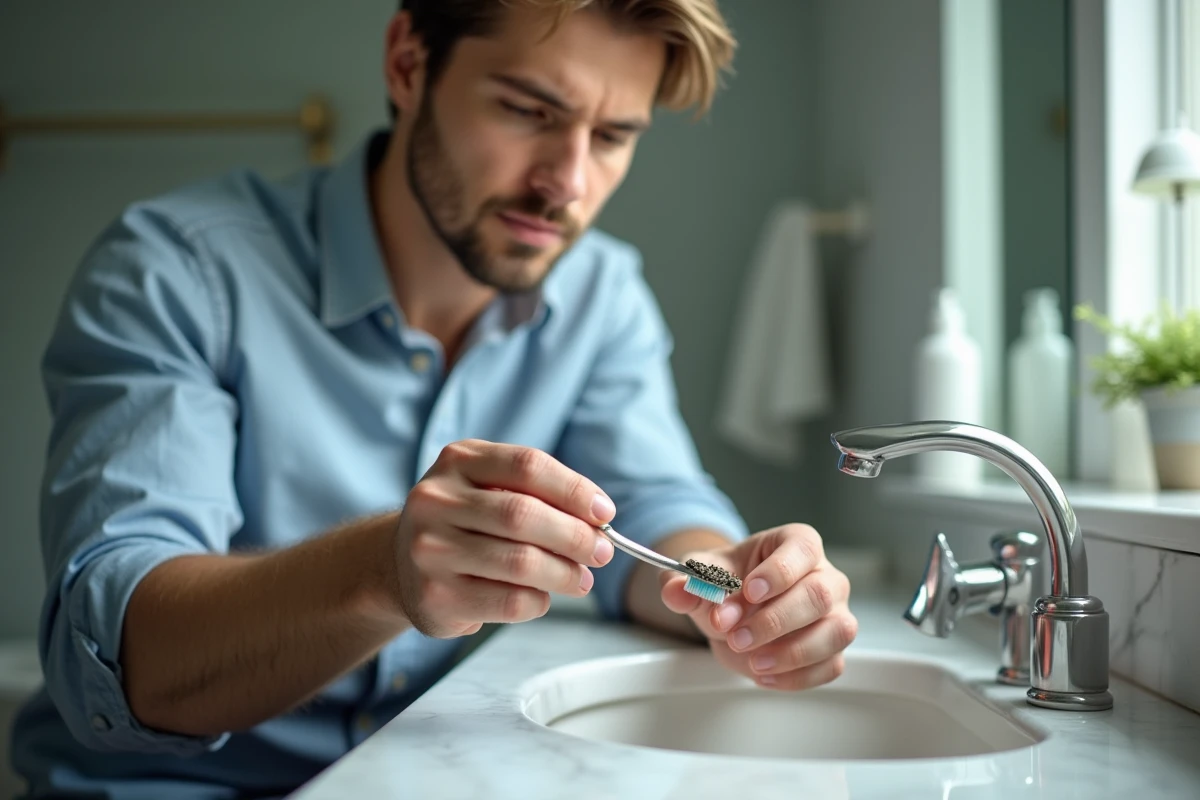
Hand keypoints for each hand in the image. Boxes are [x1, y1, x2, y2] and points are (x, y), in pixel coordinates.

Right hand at [394, 440, 616, 637]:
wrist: (400, 563)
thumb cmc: (464, 521)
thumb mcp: (490, 487)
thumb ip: (538, 493)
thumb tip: (597, 519)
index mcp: (458, 461)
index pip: (528, 466)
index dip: (574, 490)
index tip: (604, 513)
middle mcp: (435, 500)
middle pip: (524, 515)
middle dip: (575, 536)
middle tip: (602, 551)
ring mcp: (430, 550)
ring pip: (521, 562)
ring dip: (565, 573)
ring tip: (581, 579)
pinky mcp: (435, 597)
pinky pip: (509, 601)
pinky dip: (539, 601)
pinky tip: (541, 596)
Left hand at [660, 524, 856, 689]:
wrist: (733, 612)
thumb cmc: (728, 584)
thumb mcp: (700, 576)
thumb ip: (686, 581)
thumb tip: (678, 590)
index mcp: (796, 544)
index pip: (801, 549)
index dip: (779, 571)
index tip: (750, 591)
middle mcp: (824, 576)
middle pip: (819, 594)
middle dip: (775, 620)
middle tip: (738, 636)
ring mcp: (834, 613)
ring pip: (836, 631)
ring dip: (793, 653)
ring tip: (753, 661)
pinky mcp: (832, 649)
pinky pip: (830, 666)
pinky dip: (797, 677)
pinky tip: (765, 674)